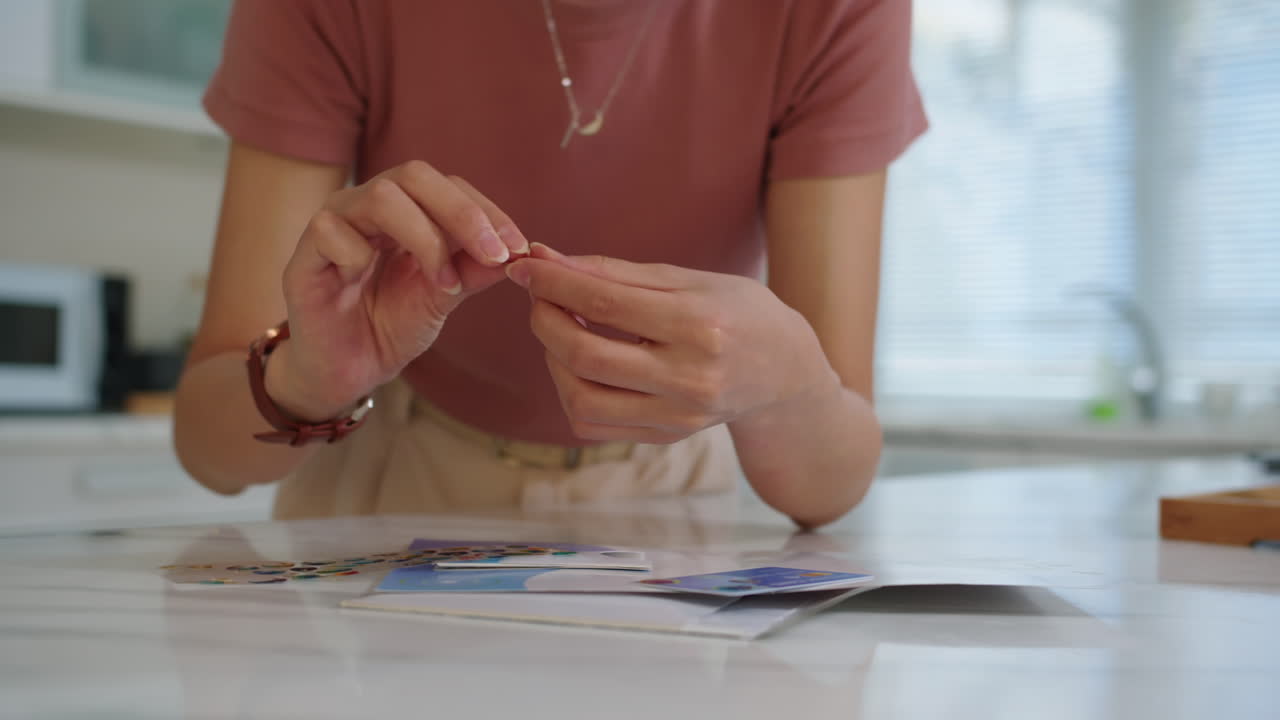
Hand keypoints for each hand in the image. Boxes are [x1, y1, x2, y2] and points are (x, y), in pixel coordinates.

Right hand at [269, 161, 528, 420]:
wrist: (347, 371)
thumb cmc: (391, 326)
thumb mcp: (443, 298)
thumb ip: (473, 270)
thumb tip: (520, 252)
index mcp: (405, 209)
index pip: (450, 187)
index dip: (488, 212)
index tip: (519, 248)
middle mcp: (368, 205)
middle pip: (415, 175)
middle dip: (463, 214)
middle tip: (494, 255)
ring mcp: (334, 223)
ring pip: (381, 197)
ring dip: (424, 238)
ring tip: (444, 284)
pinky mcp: (304, 253)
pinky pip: (332, 231)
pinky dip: (360, 256)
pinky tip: (364, 283)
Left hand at [505, 244, 839, 443]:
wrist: (785, 373)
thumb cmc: (737, 312)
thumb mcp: (687, 279)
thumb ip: (615, 273)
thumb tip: (545, 259)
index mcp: (699, 326)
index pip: (605, 304)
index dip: (554, 283)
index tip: (526, 267)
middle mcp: (689, 378)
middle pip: (585, 355)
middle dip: (545, 321)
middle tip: (539, 298)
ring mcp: (677, 416)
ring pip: (581, 400)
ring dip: (553, 360)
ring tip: (561, 330)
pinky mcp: (665, 437)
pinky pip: (593, 424)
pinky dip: (570, 391)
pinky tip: (579, 364)